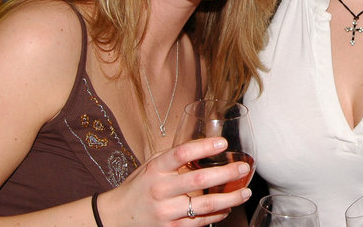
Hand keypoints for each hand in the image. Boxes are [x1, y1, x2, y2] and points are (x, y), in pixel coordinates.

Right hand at [98, 137, 251, 225]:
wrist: (117, 216)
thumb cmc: (140, 186)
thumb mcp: (152, 165)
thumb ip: (175, 157)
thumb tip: (206, 144)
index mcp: (156, 169)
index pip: (181, 154)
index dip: (203, 147)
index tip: (222, 142)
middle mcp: (161, 190)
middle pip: (198, 180)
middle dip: (226, 173)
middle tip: (243, 168)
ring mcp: (166, 211)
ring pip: (205, 205)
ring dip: (229, 199)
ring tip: (245, 192)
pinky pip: (200, 222)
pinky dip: (218, 215)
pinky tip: (228, 208)